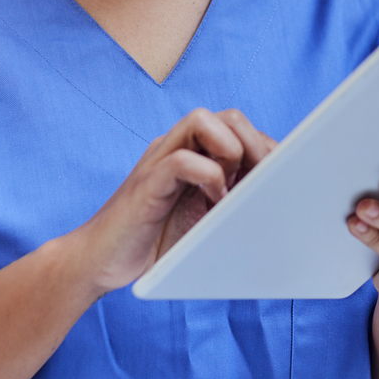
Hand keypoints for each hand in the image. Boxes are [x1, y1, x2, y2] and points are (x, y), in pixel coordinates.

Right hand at [75, 108, 275, 293]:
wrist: (98, 262)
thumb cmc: (154, 241)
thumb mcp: (205, 217)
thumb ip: (231, 198)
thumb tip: (279, 197)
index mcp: (195, 152)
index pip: (241, 127)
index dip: (266, 148)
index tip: (279, 181)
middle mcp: (177, 147)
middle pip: (229, 116)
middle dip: (254, 146)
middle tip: (261, 185)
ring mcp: (159, 161)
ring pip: (203, 120)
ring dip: (231, 152)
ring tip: (234, 189)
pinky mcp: (146, 184)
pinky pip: (181, 159)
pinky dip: (208, 177)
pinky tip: (214, 203)